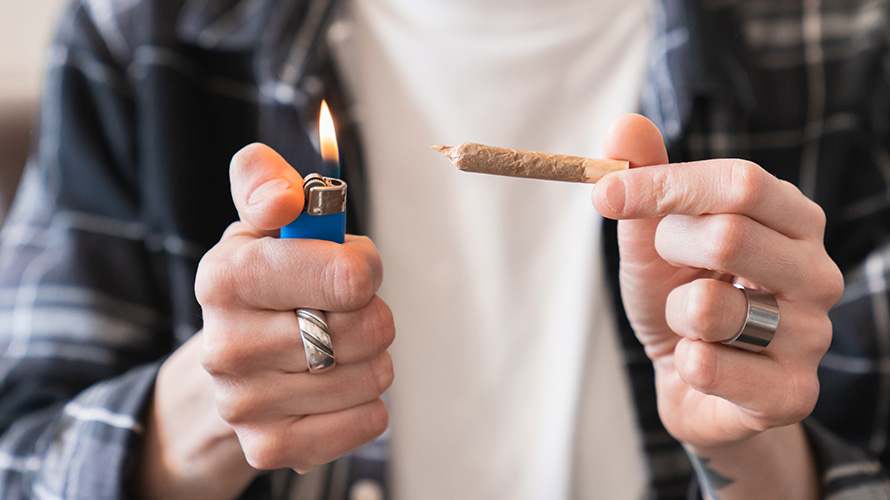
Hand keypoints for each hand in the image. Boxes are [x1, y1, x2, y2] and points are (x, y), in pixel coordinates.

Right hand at [196, 143, 394, 472]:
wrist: (232, 367)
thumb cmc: (264, 285)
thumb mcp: (258, 225)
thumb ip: (265, 183)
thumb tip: (284, 197)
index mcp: (224, 278)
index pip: (346, 277)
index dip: (365, 268)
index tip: (351, 267)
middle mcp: (225, 346)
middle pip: (366, 328)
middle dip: (371, 313)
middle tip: (343, 311)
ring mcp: (245, 404)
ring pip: (372, 376)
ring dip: (372, 359)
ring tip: (337, 349)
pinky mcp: (271, 448)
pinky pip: (367, 423)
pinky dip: (368, 404)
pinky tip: (336, 389)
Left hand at [591, 115, 842, 497]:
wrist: (691, 380)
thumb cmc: (678, 296)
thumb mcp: (655, 235)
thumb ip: (647, 181)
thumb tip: (624, 125)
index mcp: (793, 219)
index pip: (740, 182)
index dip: (664, 185)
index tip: (604, 193)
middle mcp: (817, 272)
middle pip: (730, 234)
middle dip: (669, 250)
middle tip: (668, 267)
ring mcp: (811, 335)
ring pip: (710, 307)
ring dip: (672, 313)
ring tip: (689, 323)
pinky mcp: (792, 394)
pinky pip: (707, 366)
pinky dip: (681, 362)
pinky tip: (699, 363)